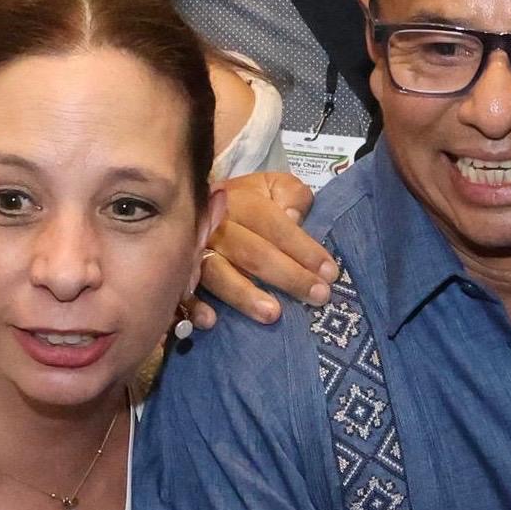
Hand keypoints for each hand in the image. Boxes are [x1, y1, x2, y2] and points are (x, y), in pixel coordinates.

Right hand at [192, 169, 333, 327]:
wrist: (202, 206)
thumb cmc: (251, 203)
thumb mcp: (275, 187)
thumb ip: (292, 195)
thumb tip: (293, 217)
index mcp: (241, 202)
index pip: (274, 225)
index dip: (303, 248)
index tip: (330, 273)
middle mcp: (215, 226)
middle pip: (251, 252)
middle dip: (287, 275)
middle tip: (317, 296)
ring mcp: (194, 252)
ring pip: (217, 273)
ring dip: (244, 294)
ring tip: (272, 314)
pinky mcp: (180, 275)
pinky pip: (183, 292)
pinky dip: (194, 307)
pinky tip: (211, 322)